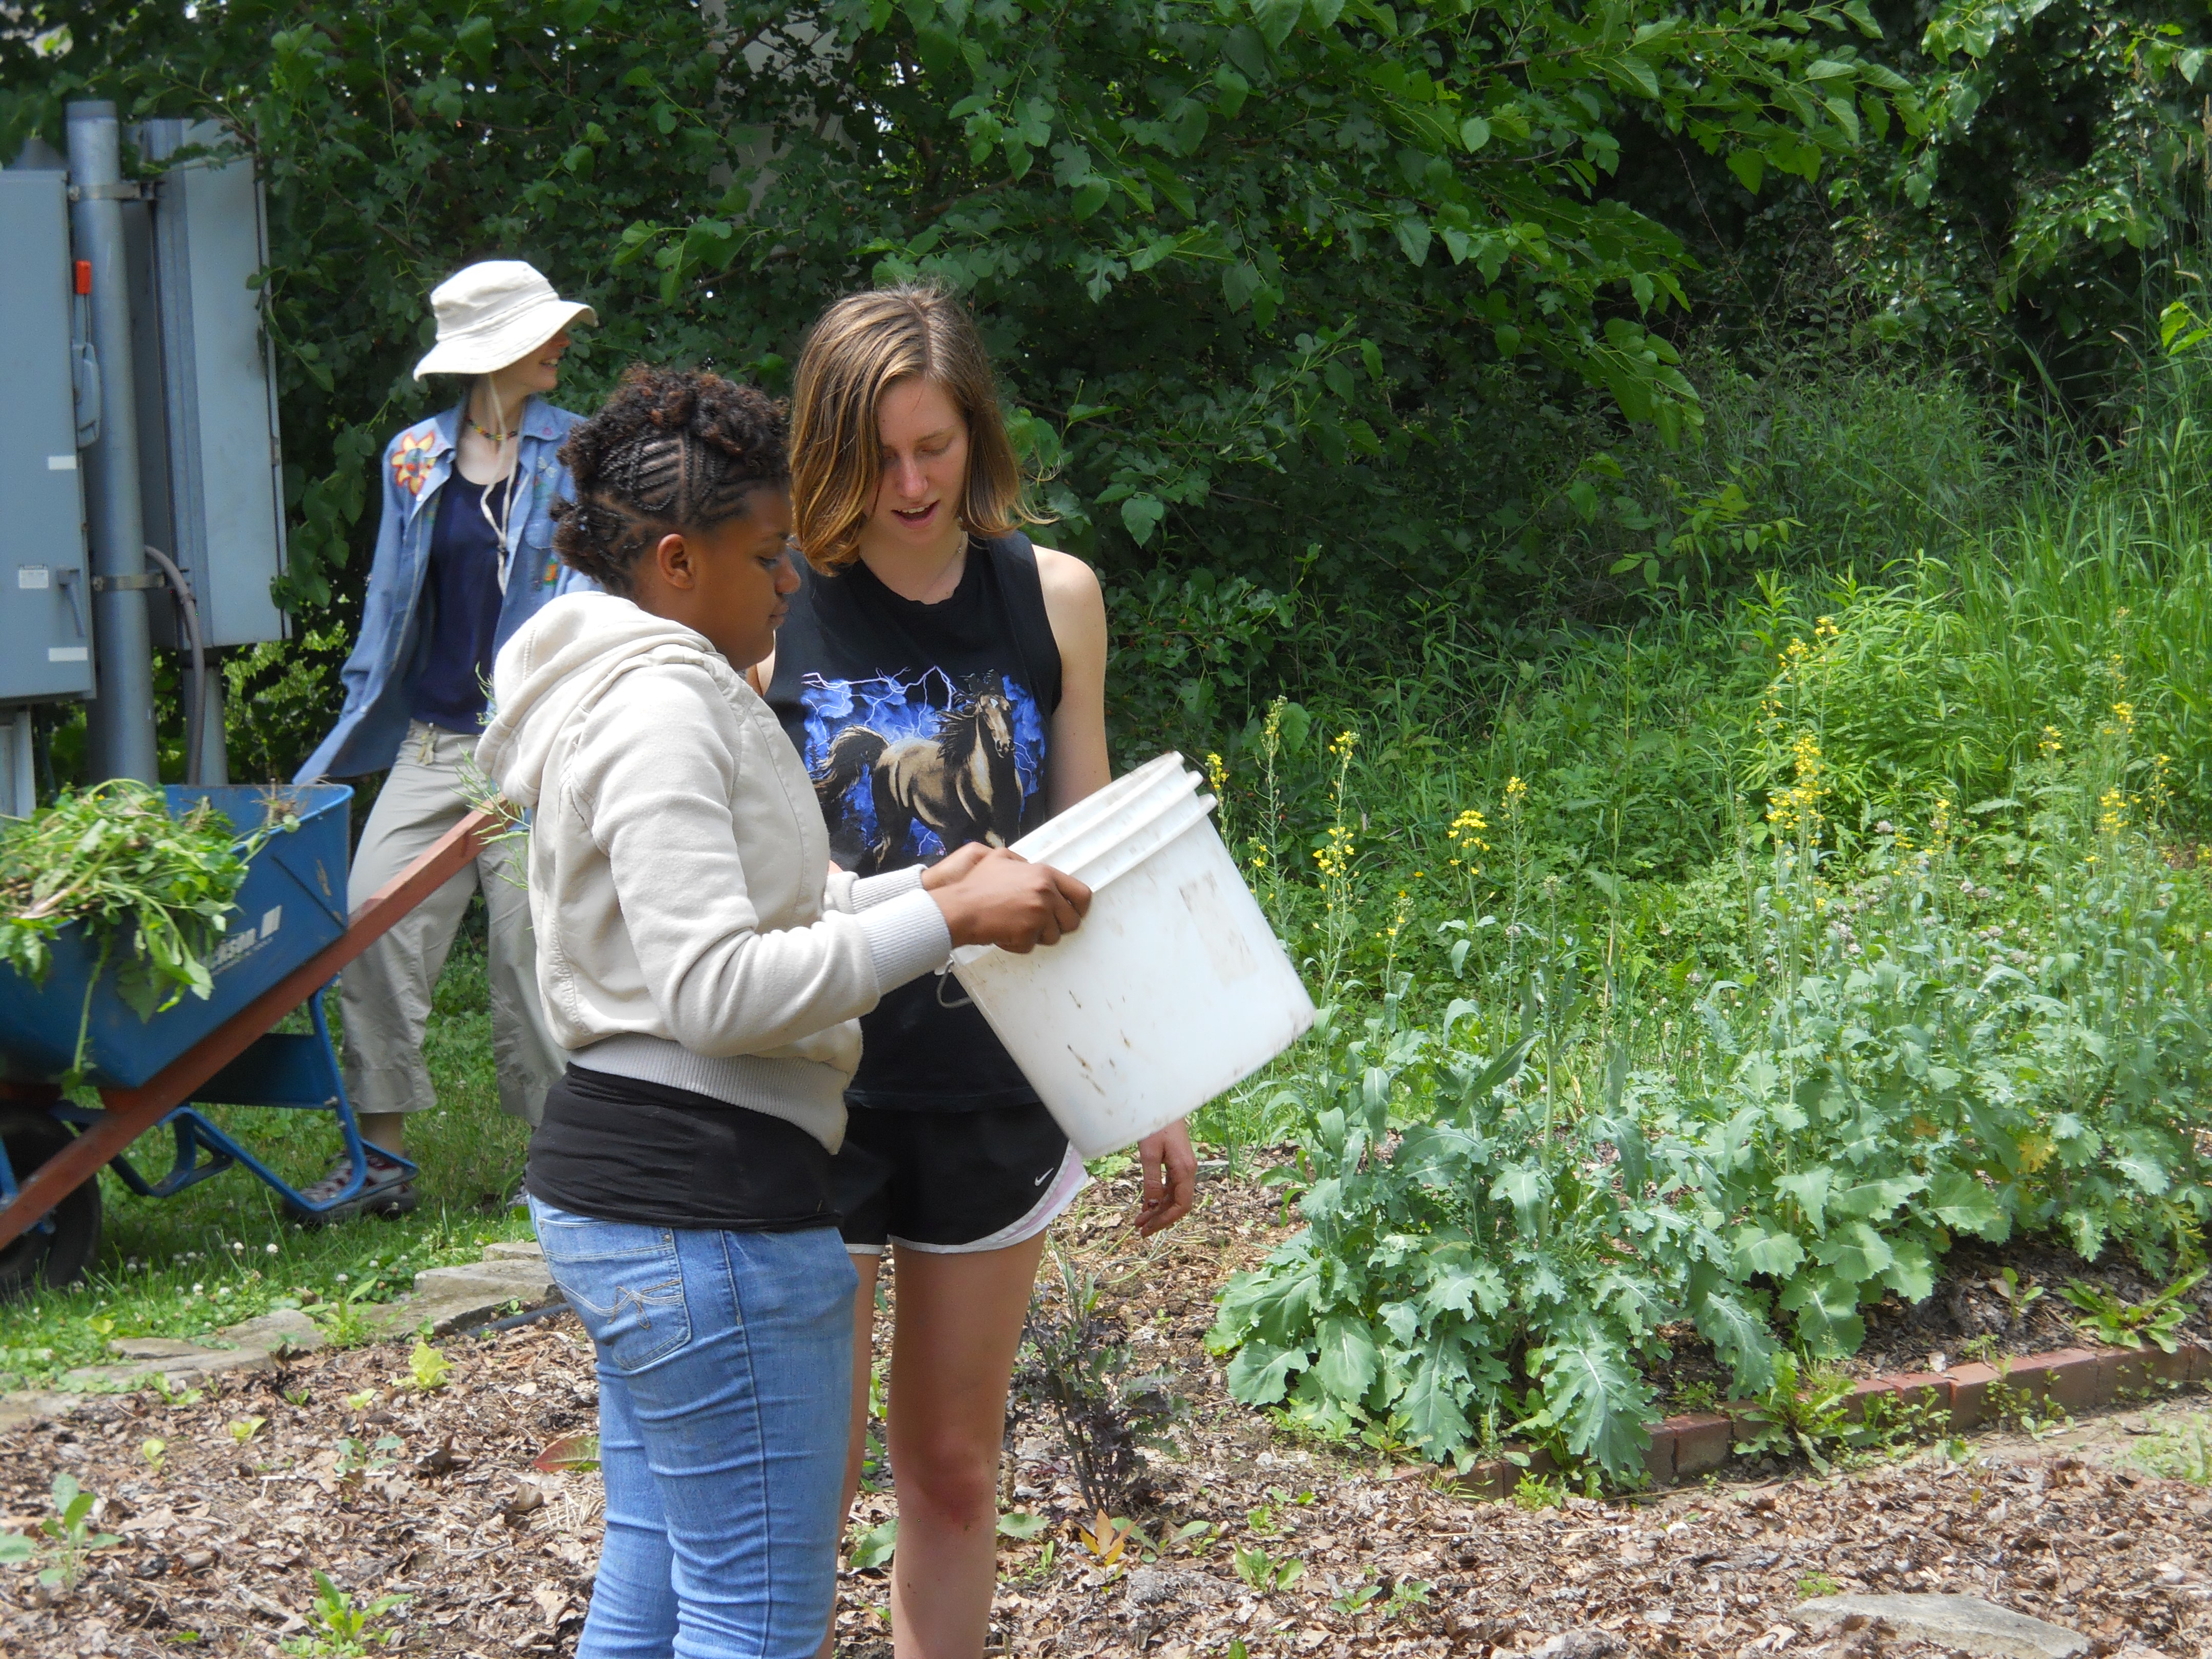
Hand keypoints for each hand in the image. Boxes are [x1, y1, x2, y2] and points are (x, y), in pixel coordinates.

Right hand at [928, 847, 1089, 952]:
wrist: (961, 907)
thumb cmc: (976, 885)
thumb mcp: (1000, 858)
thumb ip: (1022, 863)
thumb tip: (1030, 868)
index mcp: (1044, 874)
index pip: (1081, 893)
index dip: (1079, 907)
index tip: (1073, 913)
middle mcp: (1046, 893)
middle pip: (1071, 920)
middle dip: (1058, 926)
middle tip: (1039, 926)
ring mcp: (1039, 914)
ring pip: (1053, 937)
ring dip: (1036, 936)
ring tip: (1016, 926)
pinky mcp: (1029, 933)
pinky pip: (1031, 946)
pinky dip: (1018, 944)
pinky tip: (1005, 932)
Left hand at [1133, 1119, 1195, 1235]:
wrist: (1163, 1102)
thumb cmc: (1156, 1124)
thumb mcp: (1149, 1153)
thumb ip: (1151, 1181)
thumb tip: (1152, 1206)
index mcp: (1185, 1169)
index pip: (1182, 1205)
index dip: (1166, 1220)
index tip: (1149, 1228)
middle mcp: (1188, 1171)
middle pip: (1178, 1204)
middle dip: (1160, 1219)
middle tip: (1140, 1230)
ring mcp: (1184, 1167)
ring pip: (1174, 1197)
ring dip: (1158, 1210)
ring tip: (1139, 1221)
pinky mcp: (1177, 1163)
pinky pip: (1170, 1187)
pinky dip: (1159, 1198)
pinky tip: (1147, 1205)